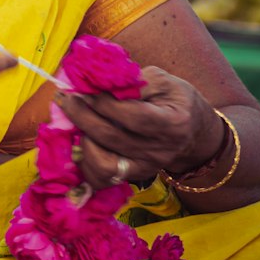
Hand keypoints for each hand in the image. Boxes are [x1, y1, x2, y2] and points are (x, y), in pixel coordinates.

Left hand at [58, 65, 225, 191]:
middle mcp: (159, 151)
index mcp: (172, 123)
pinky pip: (103, 178)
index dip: (104, 102)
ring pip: (104, 165)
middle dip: (82, 115)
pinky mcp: (134, 177)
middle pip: (111, 137)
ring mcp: (146, 168)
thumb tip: (98, 81)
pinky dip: (87, 161)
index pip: (132, 116)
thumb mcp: (164, 81)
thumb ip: (134, 81)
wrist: (194, 134)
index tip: (84, 87)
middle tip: (66, 98)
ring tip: (76, 121)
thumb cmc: (176, 100)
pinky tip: (82, 140)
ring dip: (83, 141)